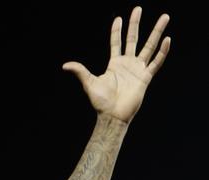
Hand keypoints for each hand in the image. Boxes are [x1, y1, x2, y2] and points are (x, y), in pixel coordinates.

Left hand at [63, 7, 169, 122]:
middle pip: (134, 39)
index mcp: (114, 64)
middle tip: (138, 8)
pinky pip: (156, 62)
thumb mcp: (89, 83)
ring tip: (165, 17)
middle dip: (136, 24)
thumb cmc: (101, 102)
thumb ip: (80, 71)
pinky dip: (163, 52)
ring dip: (157, 32)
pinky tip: (167, 40)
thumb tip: (65, 65)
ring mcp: (138, 69)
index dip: (117, 31)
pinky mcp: (146, 77)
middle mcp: (128, 64)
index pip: (116, 42)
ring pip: (150, 46)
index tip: (118, 18)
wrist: (113, 115)